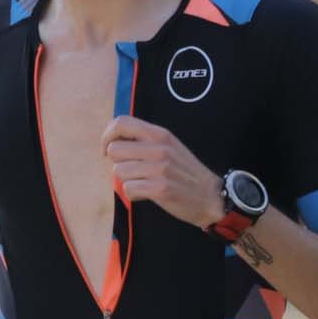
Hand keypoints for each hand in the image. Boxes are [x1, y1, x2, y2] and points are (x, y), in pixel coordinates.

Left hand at [103, 116, 224, 228]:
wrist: (210, 196)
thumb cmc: (185, 173)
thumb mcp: (169, 147)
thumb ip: (145, 141)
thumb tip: (114, 140)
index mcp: (160, 134)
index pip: (121, 122)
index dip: (107, 136)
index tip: (107, 150)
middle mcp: (159, 148)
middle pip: (114, 150)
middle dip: (118, 163)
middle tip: (131, 171)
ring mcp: (160, 168)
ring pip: (118, 171)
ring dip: (126, 180)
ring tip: (144, 183)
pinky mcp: (160, 189)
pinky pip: (128, 189)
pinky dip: (133, 194)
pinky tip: (147, 194)